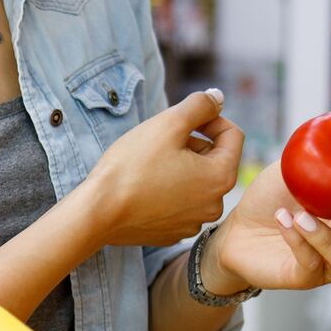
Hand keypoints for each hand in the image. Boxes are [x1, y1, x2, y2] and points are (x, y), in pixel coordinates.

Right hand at [77, 89, 243, 249]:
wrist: (98, 212)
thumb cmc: (132, 166)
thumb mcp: (169, 123)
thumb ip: (200, 105)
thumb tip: (218, 98)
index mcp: (222, 177)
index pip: (233, 135)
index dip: (209, 119)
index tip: (182, 121)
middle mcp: (215, 205)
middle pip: (214, 159)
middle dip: (192, 144)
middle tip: (161, 142)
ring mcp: (194, 222)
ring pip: (197, 181)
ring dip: (181, 166)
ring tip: (150, 164)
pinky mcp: (173, 231)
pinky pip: (180, 202)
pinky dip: (169, 189)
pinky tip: (145, 186)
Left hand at [205, 119, 330, 294]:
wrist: (236, 229)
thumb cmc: (272, 198)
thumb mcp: (297, 163)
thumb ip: (326, 140)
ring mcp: (329, 263)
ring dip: (327, 237)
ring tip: (302, 215)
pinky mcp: (306, 278)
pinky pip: (312, 264)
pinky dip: (300, 242)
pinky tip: (285, 222)